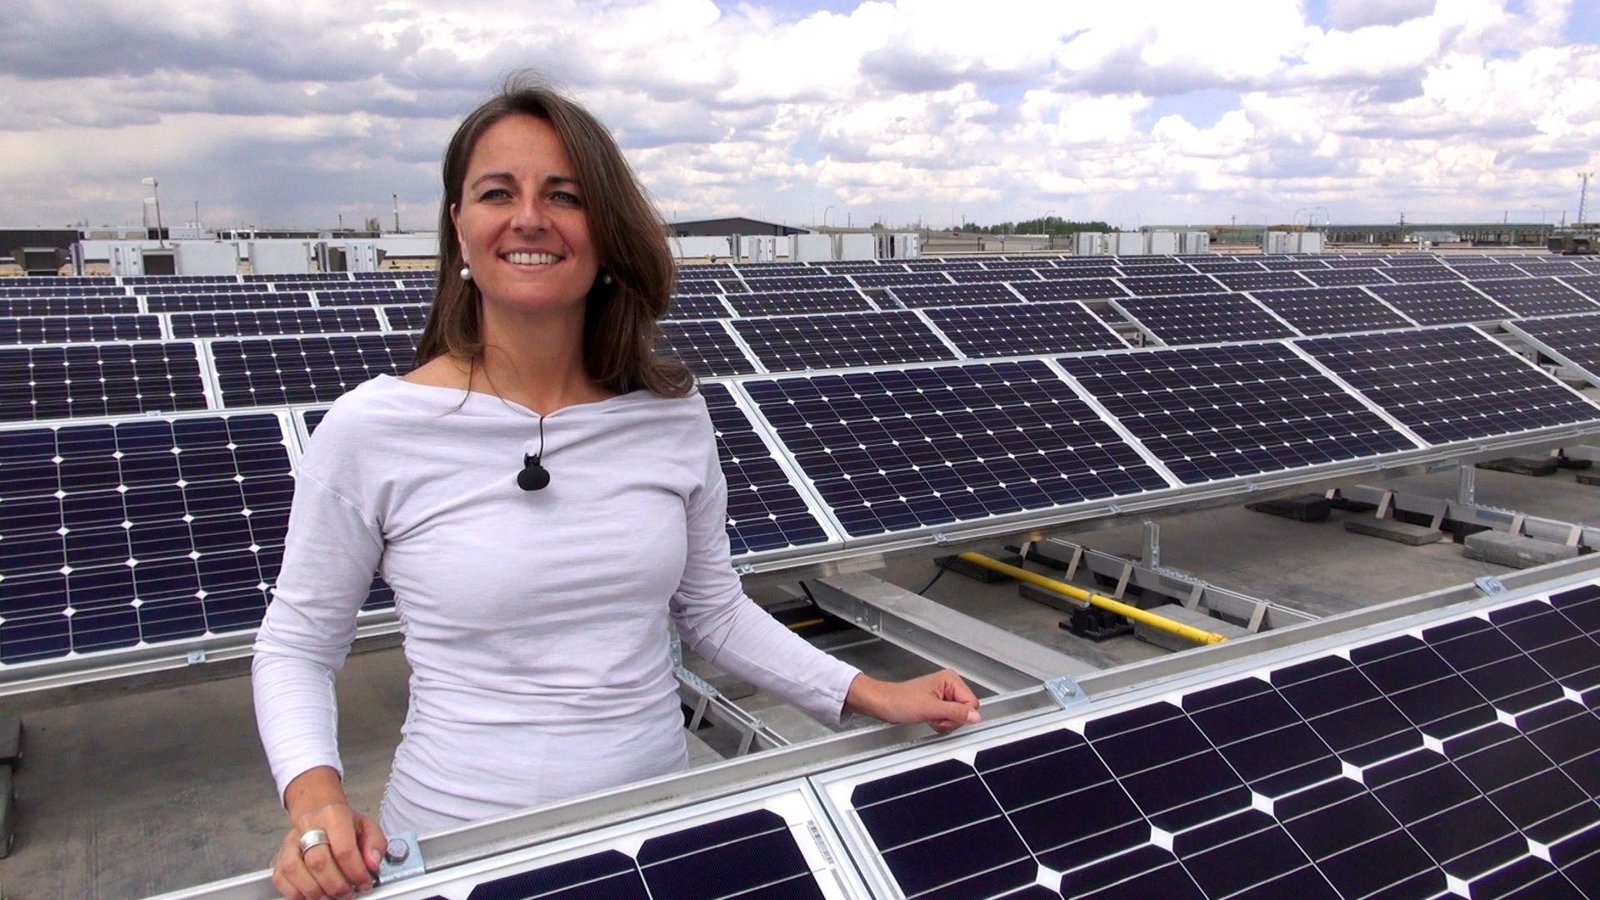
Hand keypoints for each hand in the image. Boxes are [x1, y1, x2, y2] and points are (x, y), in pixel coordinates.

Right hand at [272, 767, 385, 899]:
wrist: (318, 811)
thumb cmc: (342, 822)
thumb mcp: (367, 826)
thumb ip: (375, 844)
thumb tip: (372, 864)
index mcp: (334, 816)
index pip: (343, 849)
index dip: (356, 872)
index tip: (364, 883)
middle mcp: (308, 827)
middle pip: (318, 861)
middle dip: (336, 885)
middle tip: (348, 894)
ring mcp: (290, 841)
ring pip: (294, 869)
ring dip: (314, 891)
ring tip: (330, 897)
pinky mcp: (280, 855)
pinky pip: (280, 878)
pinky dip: (295, 892)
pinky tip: (311, 895)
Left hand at [845, 669, 980, 733]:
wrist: (883, 704)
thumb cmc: (900, 701)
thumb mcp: (930, 709)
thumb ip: (955, 712)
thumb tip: (976, 716)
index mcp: (951, 679)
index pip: (972, 703)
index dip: (960, 715)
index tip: (943, 715)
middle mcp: (950, 685)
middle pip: (966, 711)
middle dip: (951, 719)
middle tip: (934, 716)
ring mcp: (945, 695)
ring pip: (959, 717)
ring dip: (945, 722)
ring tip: (930, 716)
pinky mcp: (939, 704)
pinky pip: (949, 718)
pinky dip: (940, 722)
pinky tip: (929, 718)